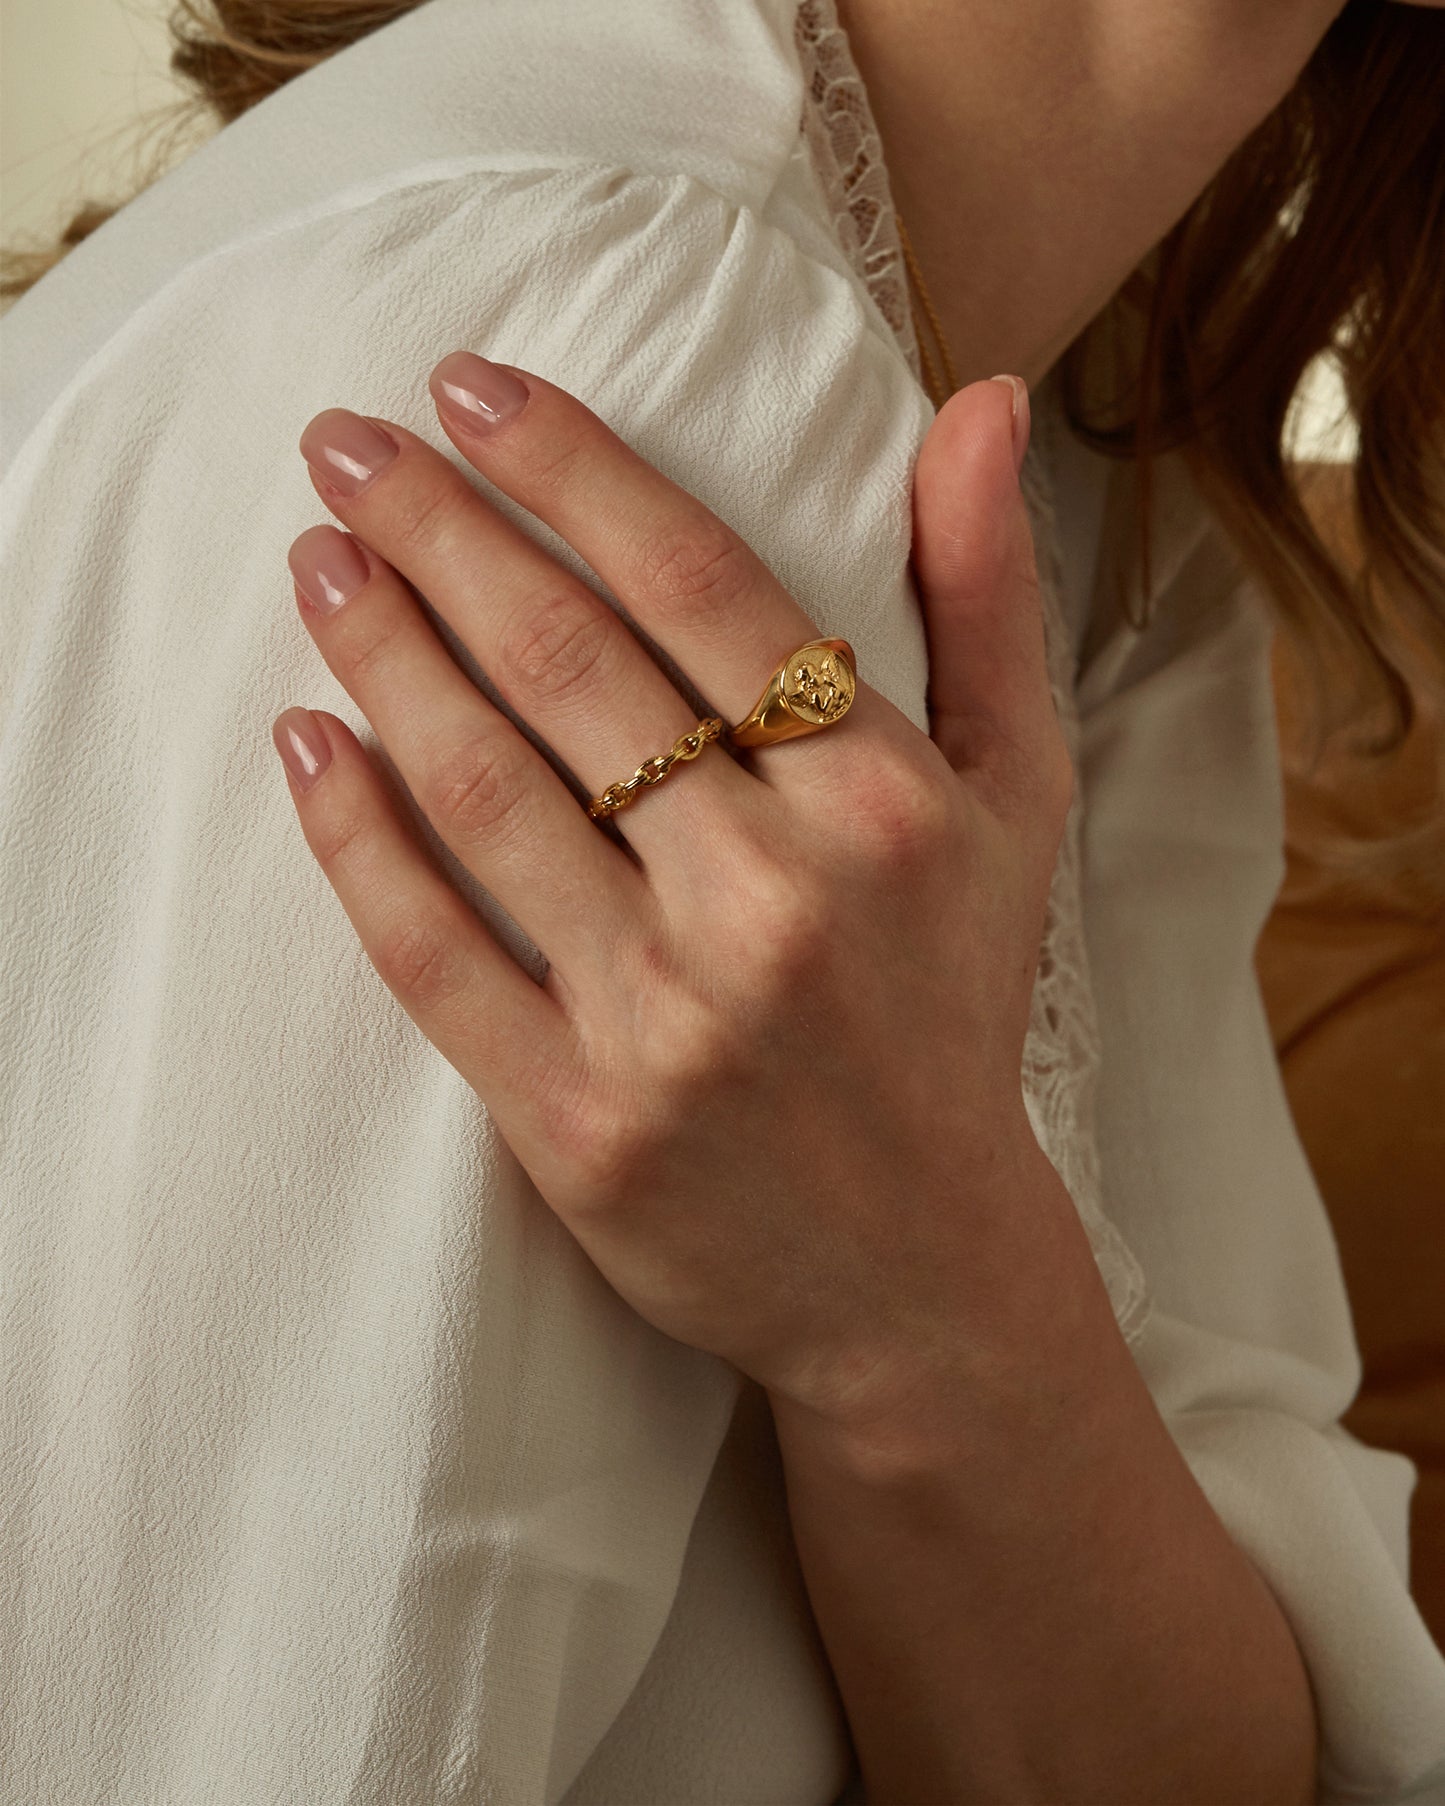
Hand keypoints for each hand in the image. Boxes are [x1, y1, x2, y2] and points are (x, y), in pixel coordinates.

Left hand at [273, 356, 1073, 1432]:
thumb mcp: (1017, 802)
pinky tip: (304, 744)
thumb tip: (984, 404)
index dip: (570, 468)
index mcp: (881, 800)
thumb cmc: (953, 1008)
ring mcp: (669, 1016)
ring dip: (381, 653)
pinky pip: (434, 955)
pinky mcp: (577, 1122)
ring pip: (484, 789)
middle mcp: (776, 896)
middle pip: (566, 662)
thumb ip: (989, 601)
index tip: (470, 390)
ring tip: (317, 563)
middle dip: (439, 528)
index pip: (696, 585)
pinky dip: (355, 843)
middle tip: (343, 445)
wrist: (918, 1272)